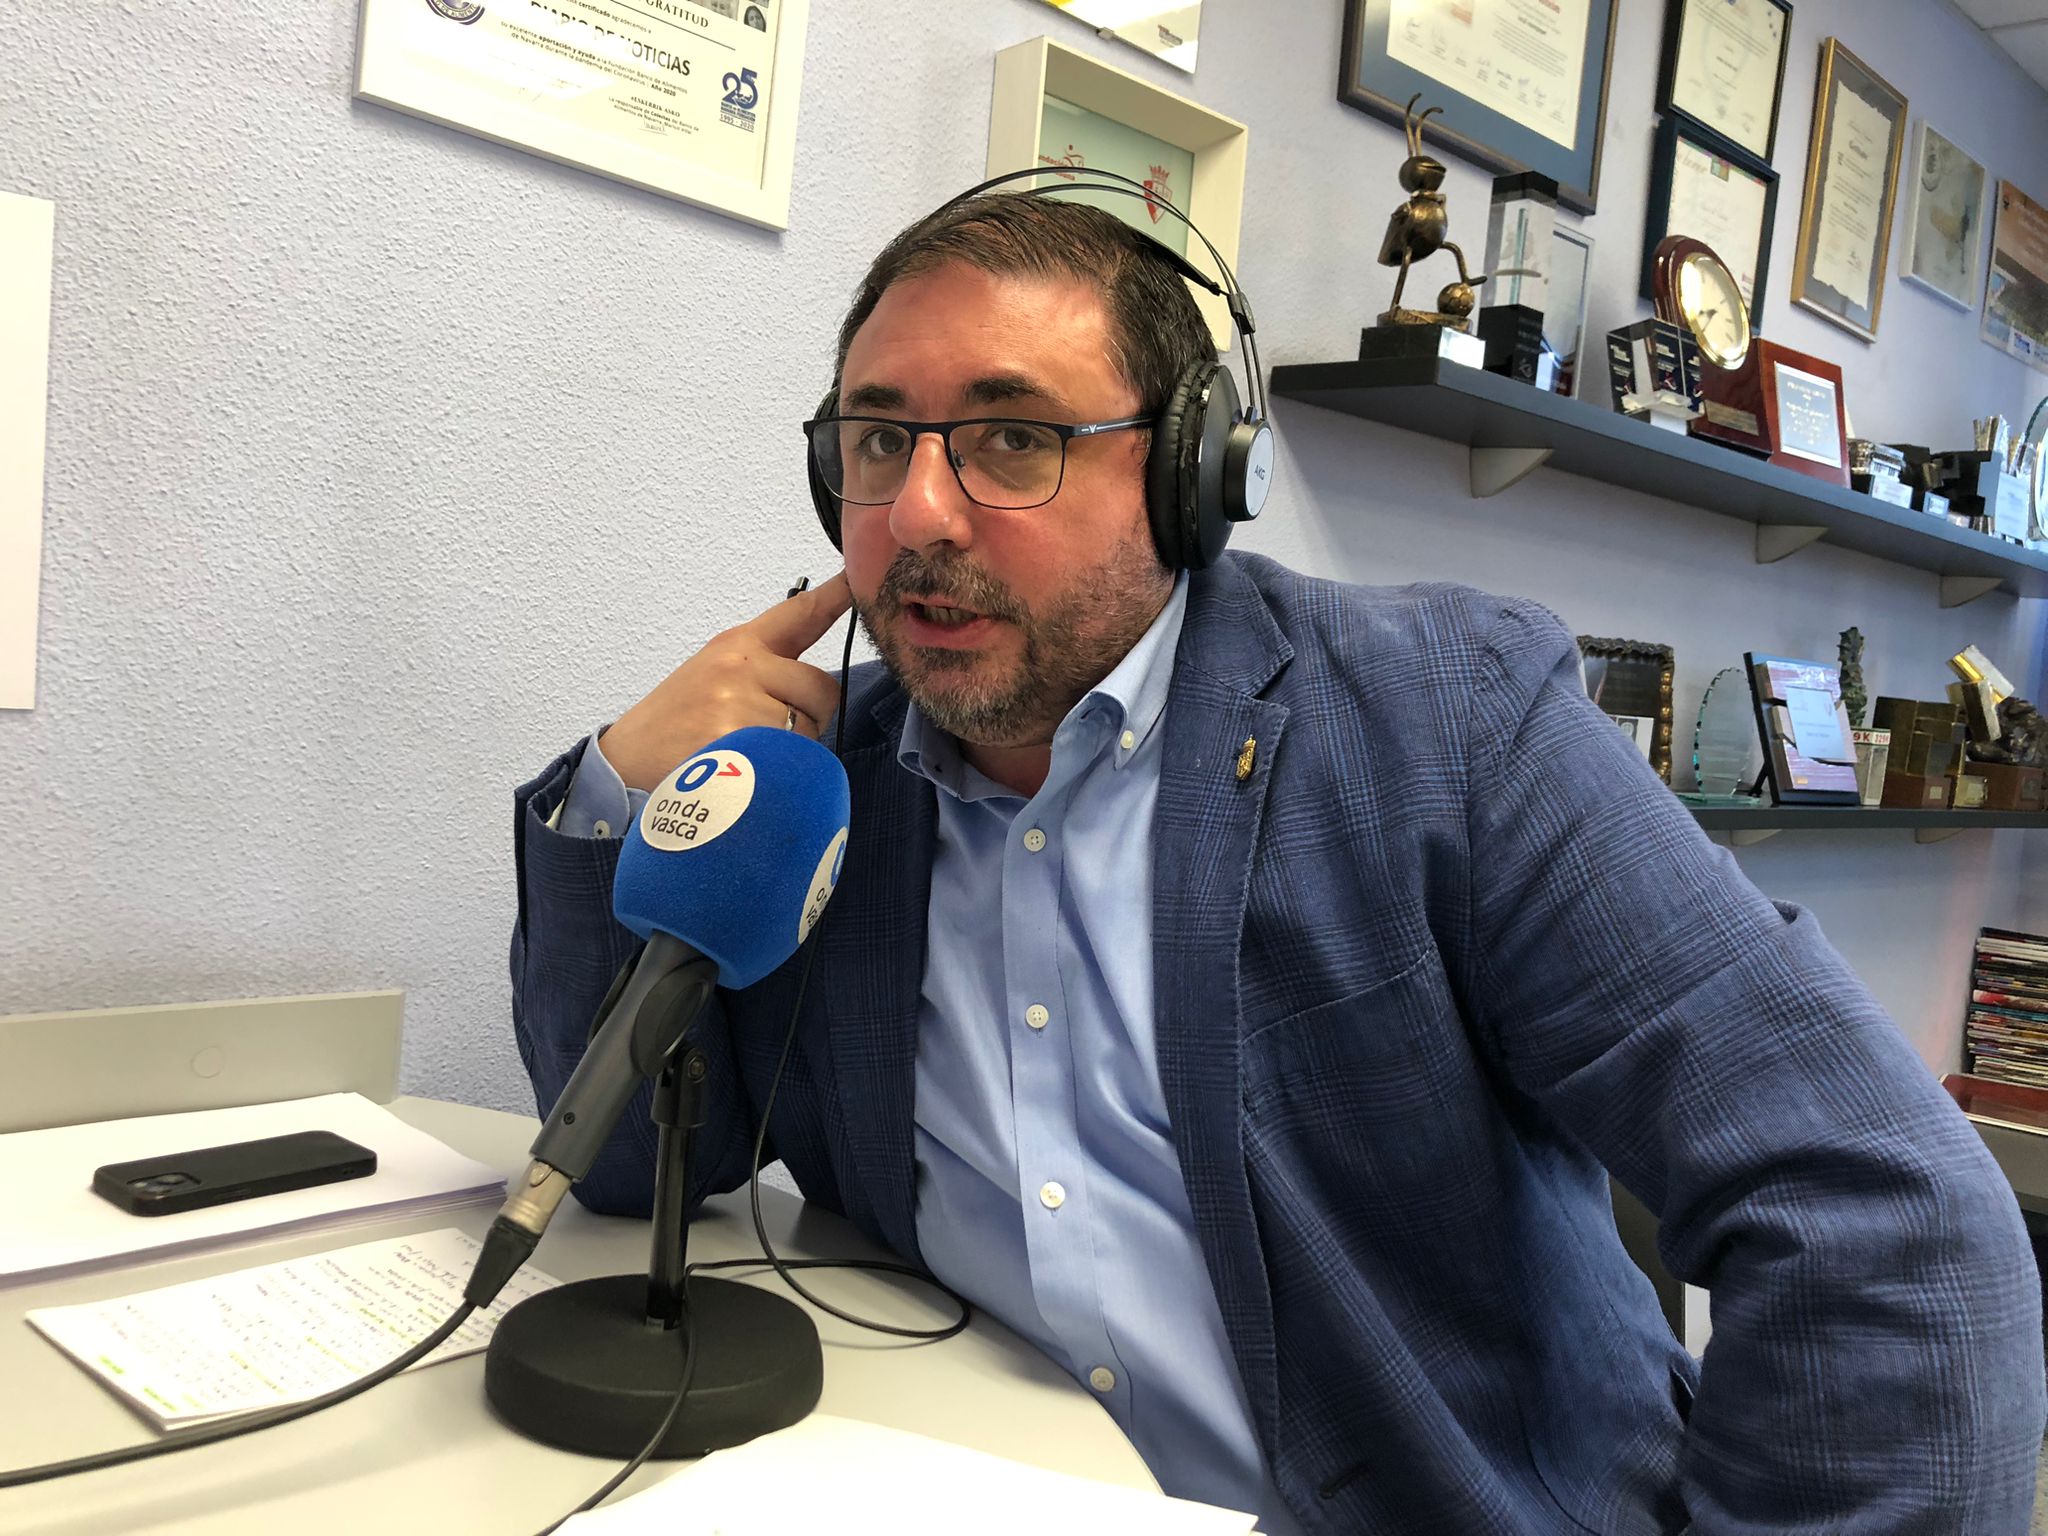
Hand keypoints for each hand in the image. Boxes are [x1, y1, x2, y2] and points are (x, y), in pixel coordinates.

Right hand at [599, 572, 853, 791]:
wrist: (625, 762)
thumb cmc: (675, 722)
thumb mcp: (713, 675)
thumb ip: (763, 667)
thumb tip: (815, 680)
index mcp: (737, 644)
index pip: (798, 615)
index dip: (835, 597)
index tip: (857, 577)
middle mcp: (741, 666)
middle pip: (822, 689)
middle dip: (807, 715)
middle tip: (762, 731)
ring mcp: (739, 703)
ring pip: (810, 729)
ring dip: (791, 749)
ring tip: (745, 753)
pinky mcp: (738, 743)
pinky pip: (791, 758)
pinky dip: (777, 773)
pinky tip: (744, 774)